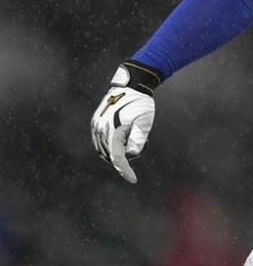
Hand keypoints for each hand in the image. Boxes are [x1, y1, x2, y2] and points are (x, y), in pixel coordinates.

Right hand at [90, 60, 161, 183]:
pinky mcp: (96, 123)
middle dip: (125, 157)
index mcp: (112, 130)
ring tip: (134, 136)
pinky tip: (124, 138)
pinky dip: (112, 146)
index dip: (125, 170)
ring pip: (105, 150)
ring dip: (118, 151)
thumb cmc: (140, 103)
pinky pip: (101, 142)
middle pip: (111, 156)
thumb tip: (131, 155)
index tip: (133, 180)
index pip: (118, 158)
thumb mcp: (144, 121)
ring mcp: (96, 126)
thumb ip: (138, 138)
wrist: (131, 84)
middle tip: (143, 143)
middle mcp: (99, 129)